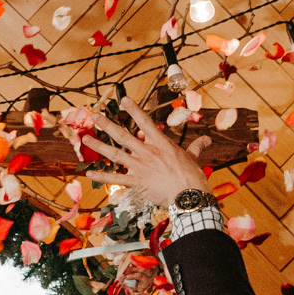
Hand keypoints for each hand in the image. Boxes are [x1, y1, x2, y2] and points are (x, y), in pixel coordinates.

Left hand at [83, 98, 213, 209]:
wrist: (188, 195)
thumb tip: (208, 139)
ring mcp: (140, 166)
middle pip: (123, 135)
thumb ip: (197, 146)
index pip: (144, 121)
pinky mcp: (136, 182)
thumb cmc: (192, 176)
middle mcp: (147, 151)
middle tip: (95, 116)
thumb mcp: (194, 157)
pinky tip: (88, 173)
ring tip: (85, 139)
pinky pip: (115, 178)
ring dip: (99, 146)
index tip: (123, 100)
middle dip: (107, 125)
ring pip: (115, 154)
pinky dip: (101, 176)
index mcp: (160, 143)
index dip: (133, 109)